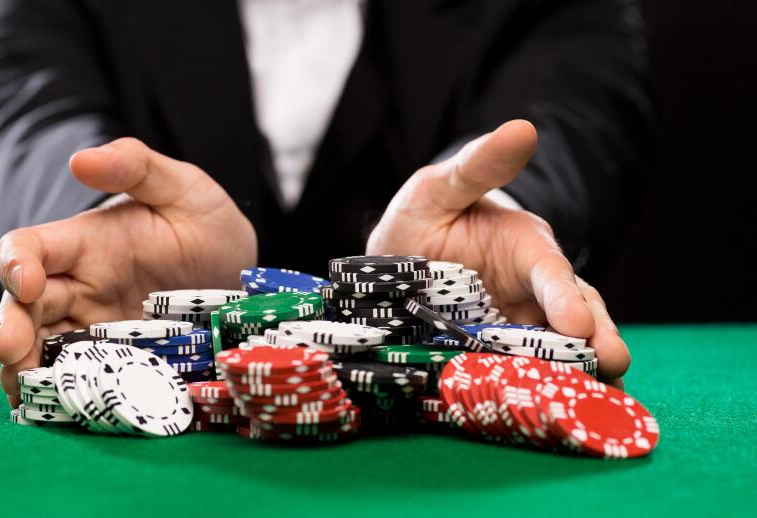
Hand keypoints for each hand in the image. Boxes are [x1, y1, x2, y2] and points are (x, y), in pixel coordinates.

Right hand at [0, 138, 256, 406]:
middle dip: (11, 328)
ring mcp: (96, 329)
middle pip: (23, 307)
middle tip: (12, 352)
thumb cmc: (206, 224)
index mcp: (85, 244)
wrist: (239, 277)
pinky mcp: (118, 363)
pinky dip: (61, 394)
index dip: (16, 264)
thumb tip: (80, 159)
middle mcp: (79, 288)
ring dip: (27, 370)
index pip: (29, 249)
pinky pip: (80, 379)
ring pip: (43, 349)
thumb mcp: (184, 188)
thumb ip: (136, 167)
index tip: (27, 282)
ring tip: (26, 392)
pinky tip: (53, 410)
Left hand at [367, 121, 629, 386]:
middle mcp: (532, 288)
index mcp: (524, 246)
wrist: (401, 257)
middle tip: (609, 369)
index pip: (552, 273)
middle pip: (574, 317)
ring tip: (587, 403)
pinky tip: (545, 410)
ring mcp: (518, 323)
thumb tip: (523, 127)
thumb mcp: (439, 187)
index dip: (565, 298)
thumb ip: (479, 166)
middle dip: (593, 341)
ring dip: (573, 373)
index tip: (577, 326)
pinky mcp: (498, 350)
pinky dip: (538, 387)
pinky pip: (523, 370)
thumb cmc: (426, 215)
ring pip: (557, 349)